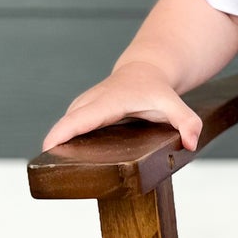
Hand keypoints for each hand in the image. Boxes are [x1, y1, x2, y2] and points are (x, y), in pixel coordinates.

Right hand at [41, 61, 203, 151]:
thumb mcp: (175, 104)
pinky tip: (60, 156)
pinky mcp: (82, 109)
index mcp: (110, 101)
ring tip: (51, 166)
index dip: (65, 131)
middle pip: (68, 121)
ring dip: (57, 140)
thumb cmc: (157, 90)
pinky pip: (68, 123)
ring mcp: (85, 104)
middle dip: (55, 141)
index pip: (83, 117)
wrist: (145, 70)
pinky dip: (62, 137)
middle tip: (47, 167)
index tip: (49, 146)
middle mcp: (93, 101)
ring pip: (66, 122)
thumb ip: (187, 122)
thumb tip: (191, 143)